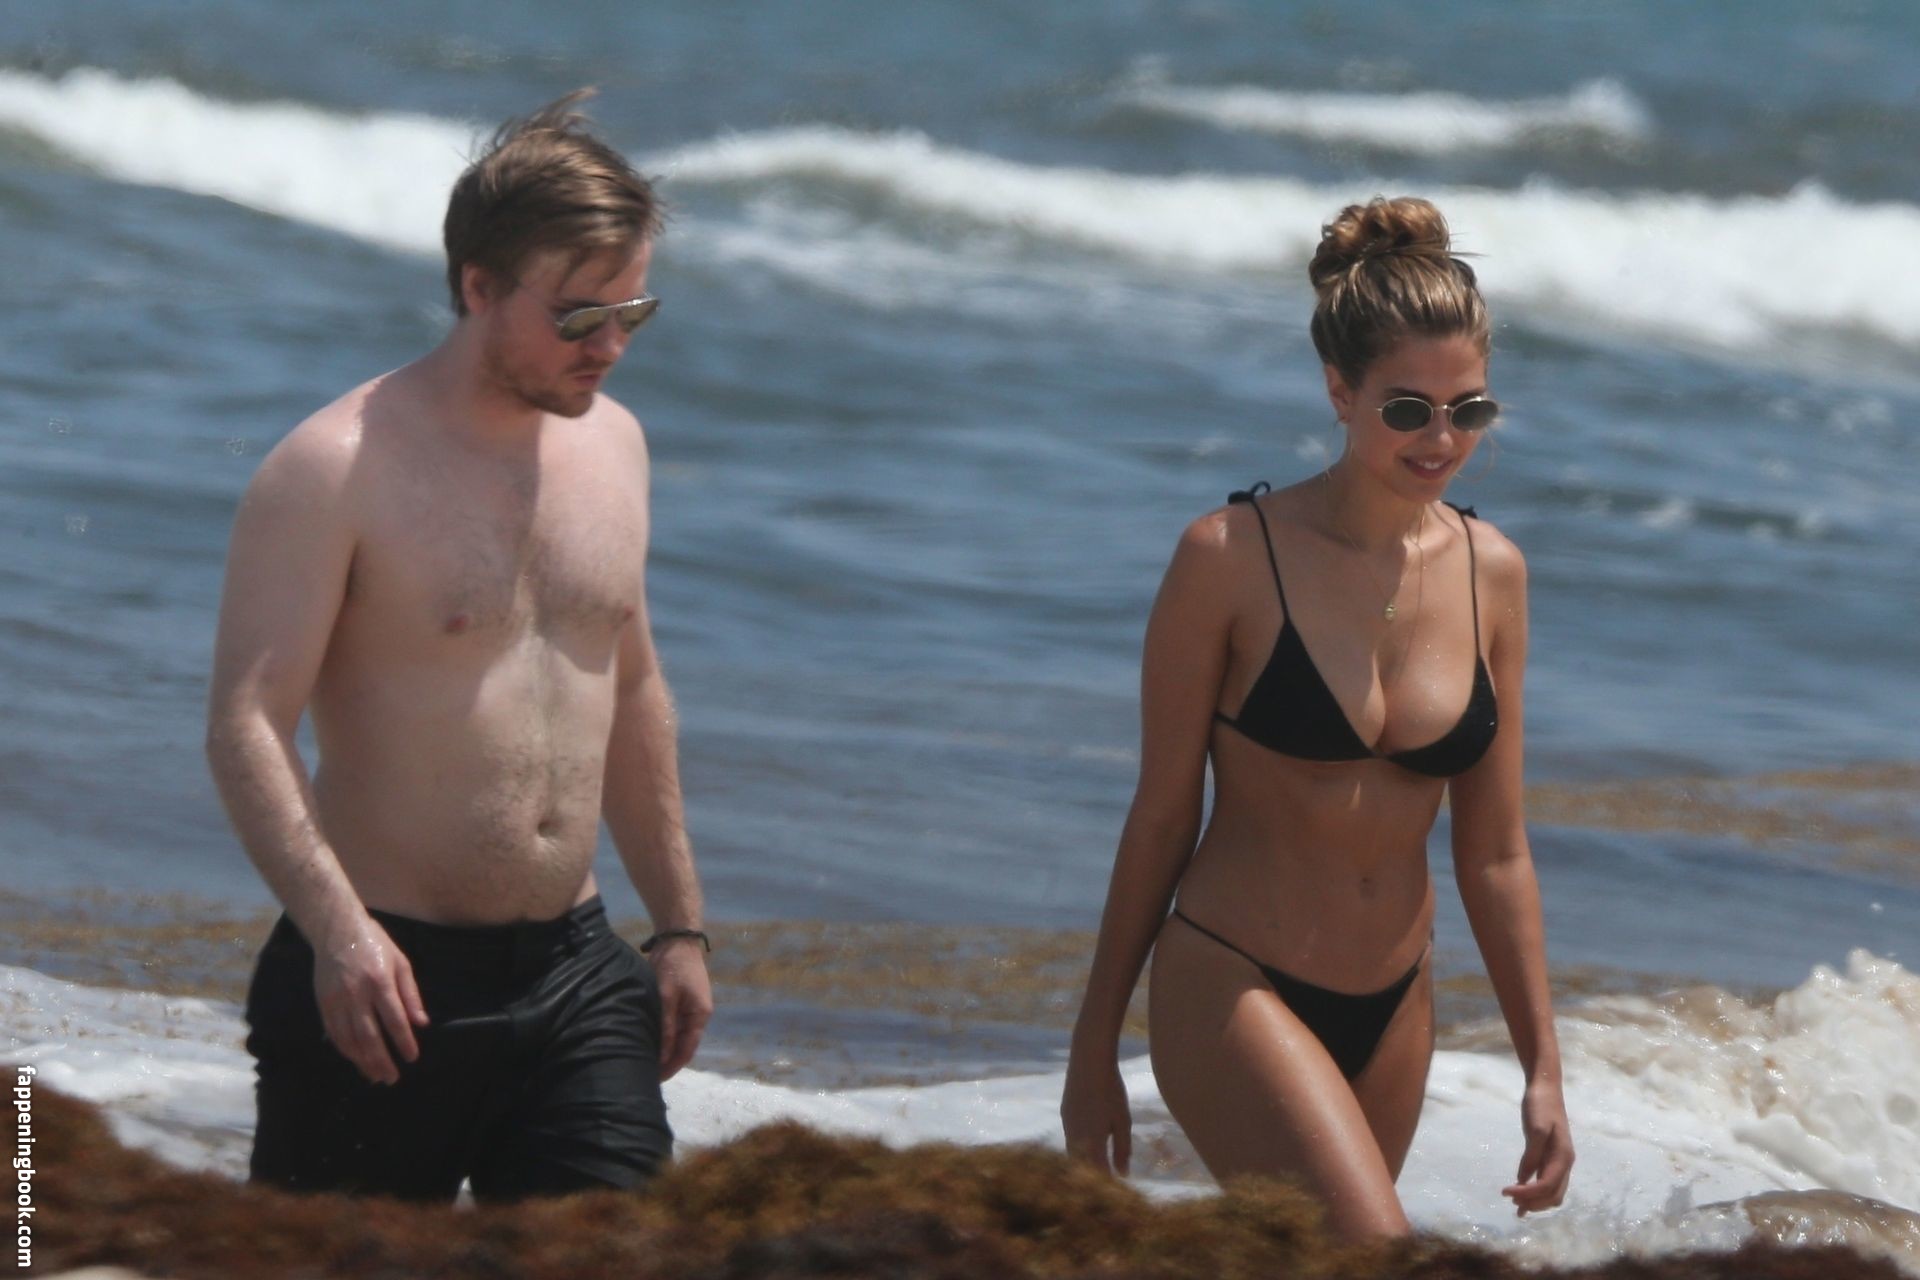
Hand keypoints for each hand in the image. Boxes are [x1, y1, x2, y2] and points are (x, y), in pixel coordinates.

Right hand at [311, 915, 428, 1084]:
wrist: (337, 930)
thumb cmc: (375, 944)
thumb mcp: (401, 962)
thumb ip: (410, 994)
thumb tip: (421, 1023)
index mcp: (380, 982)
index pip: (394, 1020)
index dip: (403, 1041)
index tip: (411, 1057)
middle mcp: (357, 994)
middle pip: (370, 1036)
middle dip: (381, 1060)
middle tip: (392, 1078)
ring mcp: (337, 1001)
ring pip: (349, 1039)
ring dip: (363, 1061)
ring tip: (375, 1076)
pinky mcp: (323, 1004)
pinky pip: (334, 1033)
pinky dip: (345, 1050)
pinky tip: (356, 1060)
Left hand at [651, 937, 712, 1079]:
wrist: (677, 939)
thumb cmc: (674, 967)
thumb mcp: (667, 997)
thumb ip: (666, 1026)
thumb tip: (662, 1055)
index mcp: (700, 1016)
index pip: (687, 1050)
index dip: (672, 1066)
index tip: (656, 1080)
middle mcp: (698, 1016)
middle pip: (683, 1045)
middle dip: (667, 1061)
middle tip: (646, 1074)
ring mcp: (690, 1008)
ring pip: (677, 1036)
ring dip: (664, 1049)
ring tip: (645, 1060)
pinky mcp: (680, 1001)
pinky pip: (673, 1025)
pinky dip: (663, 1035)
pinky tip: (648, 1041)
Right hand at [1061, 1052, 1132, 1176]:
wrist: (1088, 1061)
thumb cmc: (1111, 1091)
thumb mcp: (1123, 1121)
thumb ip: (1122, 1149)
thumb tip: (1123, 1174)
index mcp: (1092, 1142)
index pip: (1098, 1174)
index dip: (1106, 1185)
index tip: (1116, 1194)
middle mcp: (1075, 1137)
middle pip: (1082, 1168)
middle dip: (1092, 1177)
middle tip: (1106, 1184)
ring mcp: (1067, 1125)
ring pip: (1073, 1153)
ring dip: (1084, 1162)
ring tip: (1098, 1166)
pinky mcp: (1065, 1114)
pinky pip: (1070, 1138)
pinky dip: (1079, 1147)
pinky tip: (1089, 1143)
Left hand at [1503, 1077, 1573, 1214]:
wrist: (1545, 1088)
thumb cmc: (1540, 1105)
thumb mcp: (1536, 1128)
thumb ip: (1531, 1155)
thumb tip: (1523, 1180)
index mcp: (1563, 1157)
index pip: (1547, 1186)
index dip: (1528, 1194)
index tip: (1507, 1193)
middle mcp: (1564, 1163)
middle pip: (1553, 1195)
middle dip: (1534, 1203)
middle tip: (1511, 1202)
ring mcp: (1558, 1160)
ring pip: (1552, 1191)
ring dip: (1535, 1201)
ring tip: (1516, 1206)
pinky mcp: (1550, 1156)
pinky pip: (1546, 1180)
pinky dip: (1534, 1190)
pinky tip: (1521, 1191)